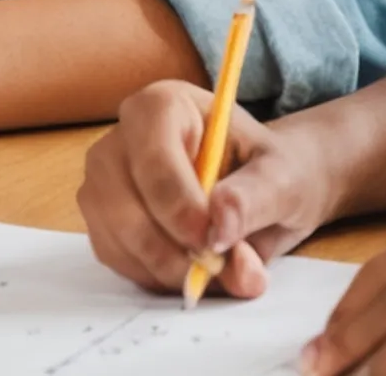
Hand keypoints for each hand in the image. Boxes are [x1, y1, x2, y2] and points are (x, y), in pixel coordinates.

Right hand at [80, 78, 335, 301]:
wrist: (266, 190)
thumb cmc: (272, 172)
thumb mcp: (283, 177)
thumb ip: (256, 198)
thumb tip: (220, 229)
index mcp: (163, 106)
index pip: (153, 157)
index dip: (180, 206)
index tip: (215, 242)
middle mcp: (121, 140)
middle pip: (122, 204)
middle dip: (173, 250)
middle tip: (222, 271)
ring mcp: (103, 183)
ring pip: (118, 238)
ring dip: (170, 270)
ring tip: (220, 271)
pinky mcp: (102, 223)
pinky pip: (119, 260)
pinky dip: (158, 278)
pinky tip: (195, 269)